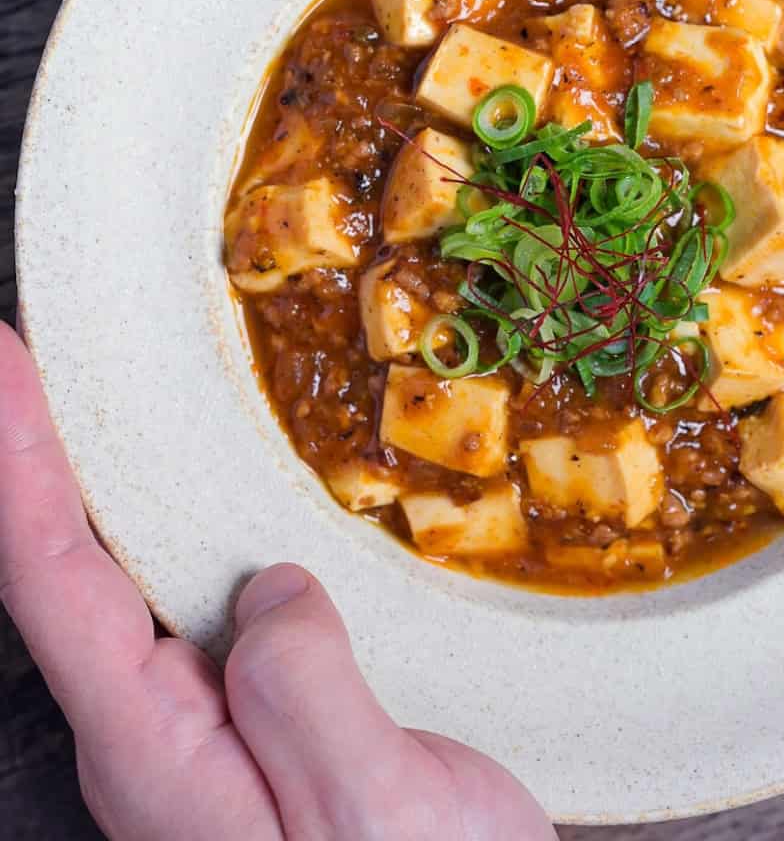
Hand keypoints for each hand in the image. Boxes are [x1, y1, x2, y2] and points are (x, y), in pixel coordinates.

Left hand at [0, 323, 555, 840]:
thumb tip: (270, 588)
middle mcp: (158, 736)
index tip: (2, 360)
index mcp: (164, 752)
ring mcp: (200, 728)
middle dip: (32, 457)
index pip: (56, 581)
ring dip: (92, 484)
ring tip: (77, 402)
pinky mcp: (254, 713)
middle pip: (64, 571)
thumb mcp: (379, 808)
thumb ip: (307, 692)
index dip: (20, 463)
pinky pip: (193, 601)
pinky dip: (172, 525)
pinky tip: (188, 503)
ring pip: (126, 582)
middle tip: (23, 355)